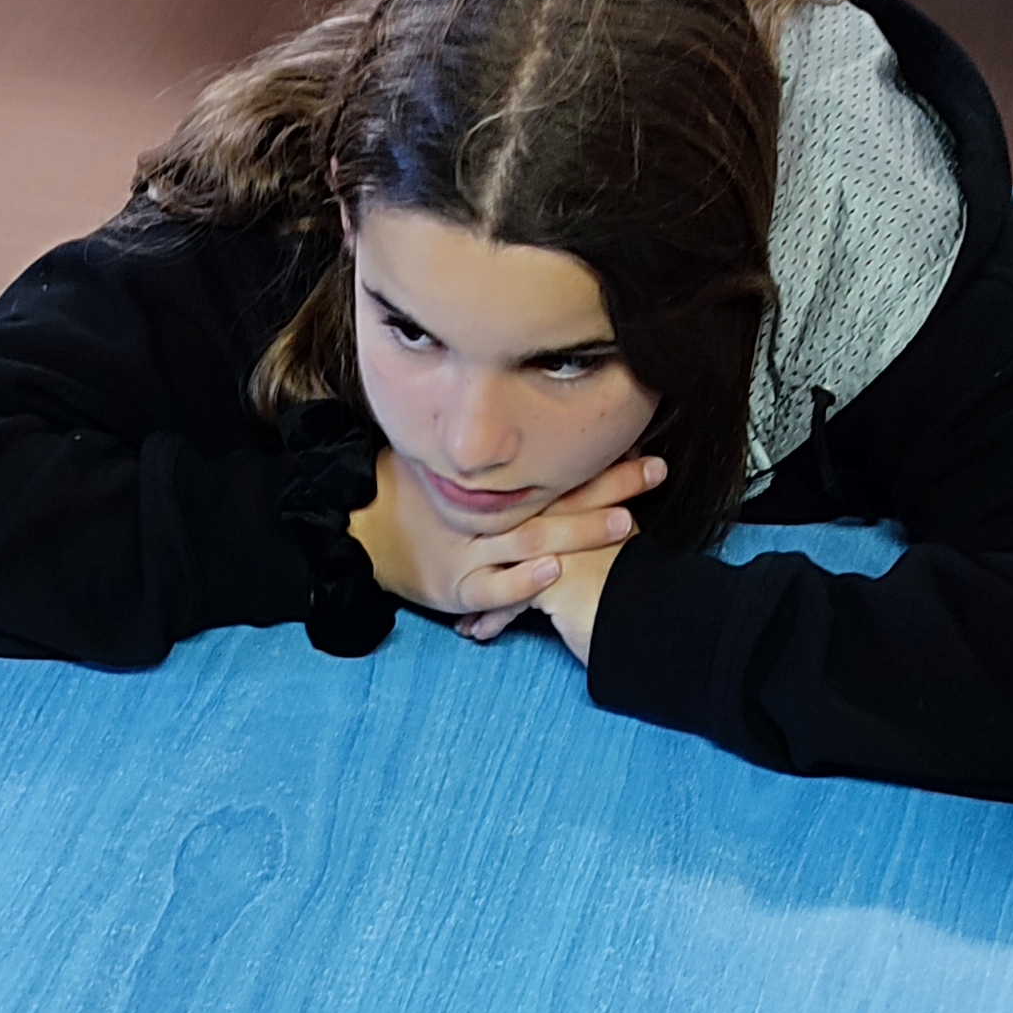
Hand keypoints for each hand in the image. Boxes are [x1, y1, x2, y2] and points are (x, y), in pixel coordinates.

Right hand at [347, 446, 661, 641]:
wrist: (357, 534)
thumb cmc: (405, 499)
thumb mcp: (447, 467)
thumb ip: (489, 458)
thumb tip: (526, 423)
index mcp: (492, 490)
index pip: (554, 470)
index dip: (596, 457)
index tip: (640, 437)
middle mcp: (488, 518)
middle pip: (555, 499)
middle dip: (608, 487)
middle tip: (655, 471)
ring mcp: (474, 554)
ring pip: (532, 541)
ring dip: (579, 533)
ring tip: (624, 525)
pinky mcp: (458, 589)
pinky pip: (491, 589)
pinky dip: (522, 583)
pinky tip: (552, 572)